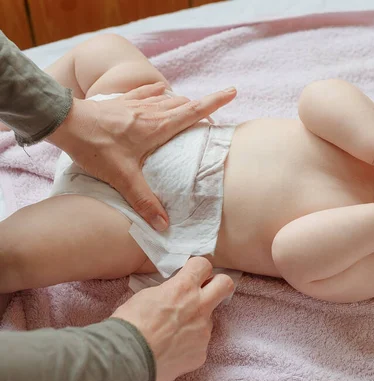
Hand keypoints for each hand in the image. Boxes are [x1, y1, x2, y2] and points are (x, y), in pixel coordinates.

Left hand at [47, 82, 236, 230]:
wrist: (65, 122)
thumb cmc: (95, 147)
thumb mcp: (122, 178)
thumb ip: (144, 201)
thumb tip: (164, 225)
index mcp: (158, 126)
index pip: (194, 111)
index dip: (216, 101)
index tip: (233, 91)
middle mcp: (152, 111)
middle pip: (185, 104)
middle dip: (202, 107)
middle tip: (212, 117)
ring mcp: (136, 103)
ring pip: (168, 97)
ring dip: (183, 102)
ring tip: (190, 108)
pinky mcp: (122, 101)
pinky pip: (146, 92)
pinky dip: (158, 91)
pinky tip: (160, 90)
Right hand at [111, 257, 234, 380]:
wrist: (126, 360)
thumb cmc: (129, 325)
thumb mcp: (146, 296)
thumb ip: (168, 291)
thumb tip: (174, 294)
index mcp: (183, 288)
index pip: (203, 265)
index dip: (198, 268)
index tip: (193, 274)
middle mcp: (199, 307)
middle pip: (226, 285)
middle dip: (220, 284)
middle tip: (208, 291)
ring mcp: (203, 331)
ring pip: (209, 319)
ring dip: (196, 321)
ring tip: (171, 333)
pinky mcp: (201, 353)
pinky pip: (199, 344)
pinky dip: (188, 345)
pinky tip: (171, 350)